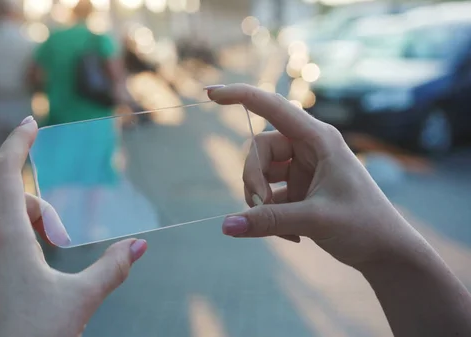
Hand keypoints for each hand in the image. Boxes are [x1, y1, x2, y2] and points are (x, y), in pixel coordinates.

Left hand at [0, 116, 147, 336]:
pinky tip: (17, 291)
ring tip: (42, 264)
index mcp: (3, 235)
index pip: (4, 169)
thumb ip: (111, 269)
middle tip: (59, 235)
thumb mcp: (79, 301)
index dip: (17, 141)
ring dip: (17, 233)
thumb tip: (138, 246)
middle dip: (34, 207)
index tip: (29, 123)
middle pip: (3, 202)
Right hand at [207, 84, 425, 267]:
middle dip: (253, 180)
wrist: (387, 252)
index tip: (211, 93)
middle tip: (260, 208)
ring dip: (261, 203)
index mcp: (319, 139)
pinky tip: (292, 235)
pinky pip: (268, 195)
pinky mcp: (298, 188)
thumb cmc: (364, 226)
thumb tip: (226, 226)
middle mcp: (309, 148)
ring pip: (260, 173)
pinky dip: (270, 215)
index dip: (241, 95)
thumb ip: (269, 220)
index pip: (273, 107)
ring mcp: (302, 168)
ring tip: (284, 230)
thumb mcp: (315, 220)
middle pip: (259, 150)